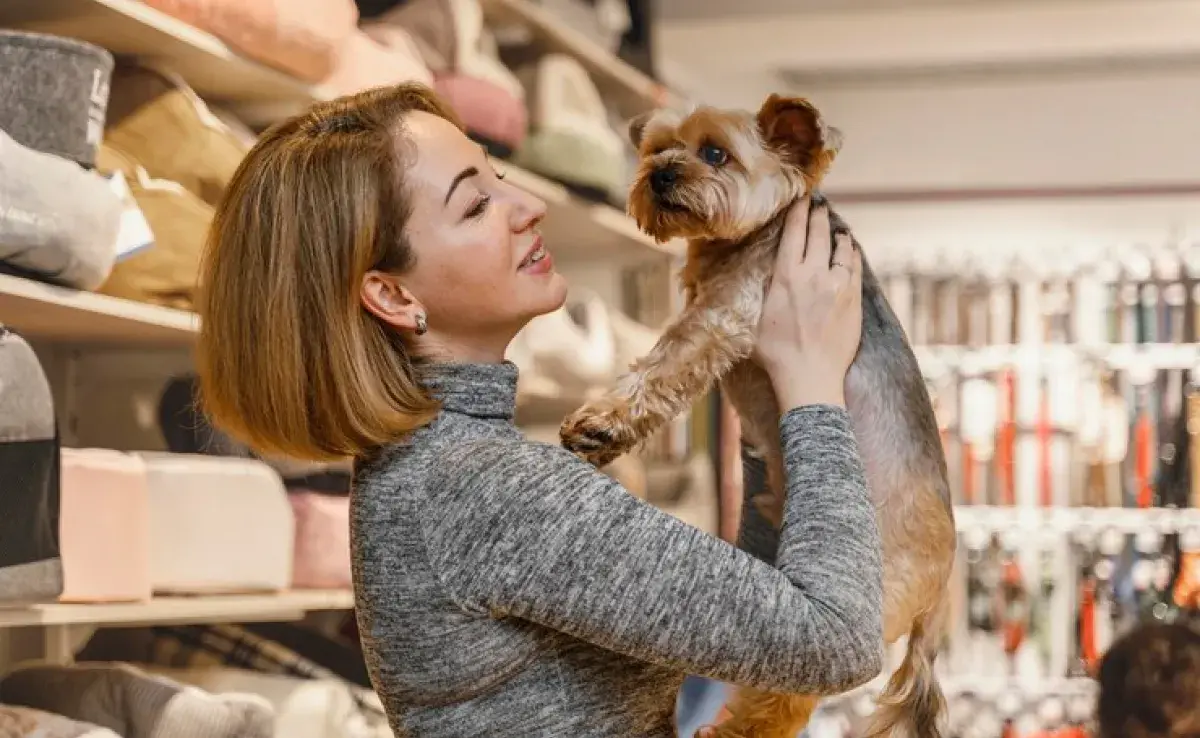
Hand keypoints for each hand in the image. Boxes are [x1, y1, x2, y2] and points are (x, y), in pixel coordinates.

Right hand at [754, 197, 861, 409]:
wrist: (810, 377)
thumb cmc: (776, 353)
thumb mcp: (756, 319)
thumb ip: (762, 293)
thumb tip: (763, 277)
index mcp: (786, 277)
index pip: (794, 233)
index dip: (797, 212)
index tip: (800, 199)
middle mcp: (814, 275)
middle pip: (818, 235)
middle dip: (818, 216)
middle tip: (818, 205)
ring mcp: (837, 286)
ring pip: (841, 249)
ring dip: (838, 236)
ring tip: (837, 230)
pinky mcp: (853, 300)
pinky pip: (855, 268)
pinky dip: (852, 256)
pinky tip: (851, 252)